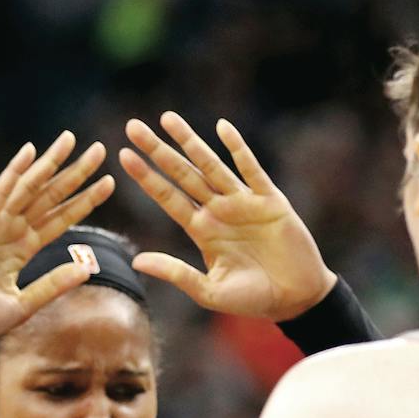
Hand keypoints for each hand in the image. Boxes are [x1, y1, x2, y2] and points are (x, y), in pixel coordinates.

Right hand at [0, 132, 115, 348]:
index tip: (109, 182)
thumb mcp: (25, 304)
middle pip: (51, 197)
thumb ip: (53, 285)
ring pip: (29, 188)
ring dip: (50, 163)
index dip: (84, 200)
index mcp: (23, 249)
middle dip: (75, 174)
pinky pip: (0, 193)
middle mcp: (12, 231)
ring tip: (71, 139)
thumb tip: (85, 268)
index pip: (60, 219)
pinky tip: (30, 151)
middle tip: (100, 150)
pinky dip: (14, 172)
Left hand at [120, 111, 336, 320]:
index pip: (168, 198)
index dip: (146, 178)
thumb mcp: (208, 290)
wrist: (295, 298)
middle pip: (182, 174)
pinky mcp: (269, 200)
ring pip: (210, 165)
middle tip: (133, 126)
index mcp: (202, 231)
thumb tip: (136, 260)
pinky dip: (237, 149)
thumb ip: (176, 273)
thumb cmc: (252, 299)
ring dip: (189, 142)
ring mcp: (243, 202)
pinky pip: (251, 170)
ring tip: (167, 118)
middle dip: (158, 151)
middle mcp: (218, 211)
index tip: (123, 156)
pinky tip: (221, 128)